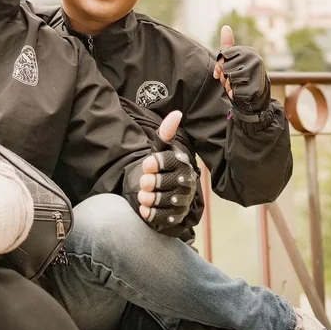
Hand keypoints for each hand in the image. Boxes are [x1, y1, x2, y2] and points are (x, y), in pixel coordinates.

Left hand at [124, 110, 197, 231]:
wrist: (166, 190)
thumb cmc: (163, 167)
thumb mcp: (162, 149)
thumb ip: (166, 133)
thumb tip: (176, 113)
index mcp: (182, 164)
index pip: (168, 161)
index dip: (154, 163)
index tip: (147, 164)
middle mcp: (186, 182)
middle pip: (163, 181)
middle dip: (148, 181)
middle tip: (144, 181)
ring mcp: (183, 200)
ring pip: (162, 199)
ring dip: (147, 198)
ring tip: (143, 194)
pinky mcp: (177, 215)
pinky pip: (162, 216)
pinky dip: (150, 213)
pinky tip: (145, 207)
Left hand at [213, 25, 270, 113]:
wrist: (256, 95)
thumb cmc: (241, 75)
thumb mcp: (233, 60)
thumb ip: (227, 46)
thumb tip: (225, 27)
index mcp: (248, 51)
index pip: (223, 55)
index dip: (219, 66)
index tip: (221, 71)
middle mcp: (255, 59)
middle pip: (225, 68)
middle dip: (224, 77)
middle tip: (231, 80)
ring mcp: (258, 73)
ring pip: (230, 79)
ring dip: (228, 85)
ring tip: (236, 85)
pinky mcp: (257, 88)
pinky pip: (234, 92)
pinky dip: (234, 94)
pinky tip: (240, 93)